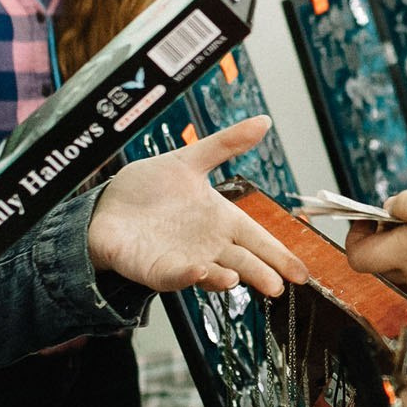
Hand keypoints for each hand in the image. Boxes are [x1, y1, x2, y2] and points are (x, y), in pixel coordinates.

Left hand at [87, 117, 305, 296]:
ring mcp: (185, 260)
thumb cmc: (148, 189)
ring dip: (226, 278)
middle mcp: (208, 245)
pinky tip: (200, 270)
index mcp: (220, 220)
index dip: (280, 255)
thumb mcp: (189, 160)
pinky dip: (188, 276)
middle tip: (279, 285)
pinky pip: (176, 277)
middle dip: (262, 274)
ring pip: (213, 274)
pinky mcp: (158, 270)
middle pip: (244, 262)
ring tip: (238, 279)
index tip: (301, 272)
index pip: (258, 240)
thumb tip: (263, 121)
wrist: (105, 207)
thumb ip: (226, 144)